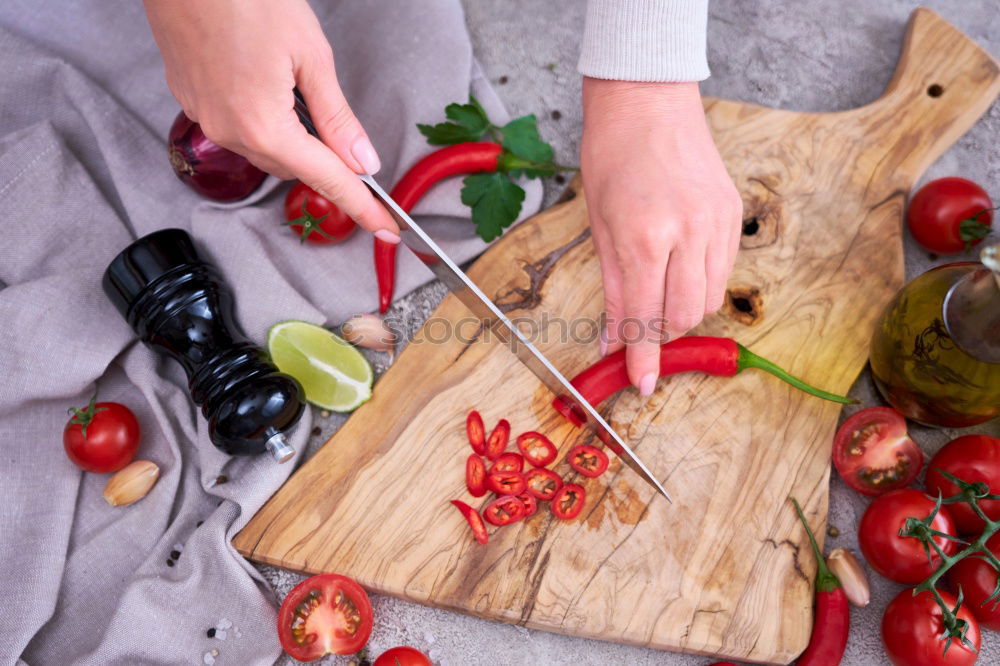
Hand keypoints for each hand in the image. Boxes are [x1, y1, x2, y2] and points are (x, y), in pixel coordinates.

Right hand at [143, 0, 398, 240]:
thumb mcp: (310, 55)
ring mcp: (204, 117)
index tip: (386, 228)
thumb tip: (362, 160)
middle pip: (294, 167)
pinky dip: (266, 123)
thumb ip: (337, 116)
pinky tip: (274, 91)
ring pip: (265, 149)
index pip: (326, 179)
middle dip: (327, 166)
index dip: (361, 206)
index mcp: (263, 127)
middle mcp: (229, 132)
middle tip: (358, 160)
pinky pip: (238, 128)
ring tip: (309, 106)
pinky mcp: (191, 98)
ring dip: (295, 142)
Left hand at [581, 78, 741, 394]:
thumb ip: (611, 288)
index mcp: (642, 237)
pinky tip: (681, 266)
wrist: (647, 102)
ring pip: (708, 298)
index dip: (641, 357)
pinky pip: (723, 270)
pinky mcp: (732, 213)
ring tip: (659, 291)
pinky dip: (701, 282)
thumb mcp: (598, 226)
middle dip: (662, 335)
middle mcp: (686, 233)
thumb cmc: (610, 158)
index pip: (644, 316)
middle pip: (684, 315)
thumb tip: (610, 341)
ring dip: (682, 309)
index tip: (641, 384)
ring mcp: (716, 223)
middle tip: (642, 332)